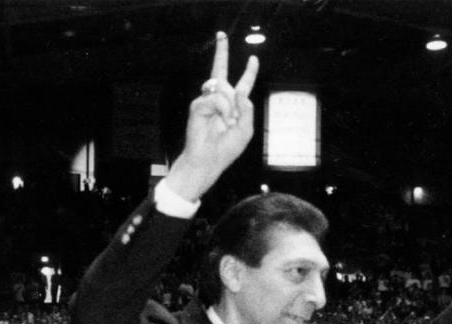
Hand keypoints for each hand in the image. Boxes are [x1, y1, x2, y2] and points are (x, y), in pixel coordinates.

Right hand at [166, 32, 258, 200]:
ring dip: (229, 106)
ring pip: (223, 89)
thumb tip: (242, 92)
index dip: (249, 71)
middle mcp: (220, 100)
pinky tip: (220, 121)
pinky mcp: (198, 106)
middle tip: (222, 34)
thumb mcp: (245, 131)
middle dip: (222, 52)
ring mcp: (208, 101)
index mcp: (234, 106)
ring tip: (226, 122)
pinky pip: (216, 99)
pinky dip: (221, 110)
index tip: (253, 59)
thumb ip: (247, 110)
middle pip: (221, 71)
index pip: (242, 85)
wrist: (208, 161)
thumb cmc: (226, 149)